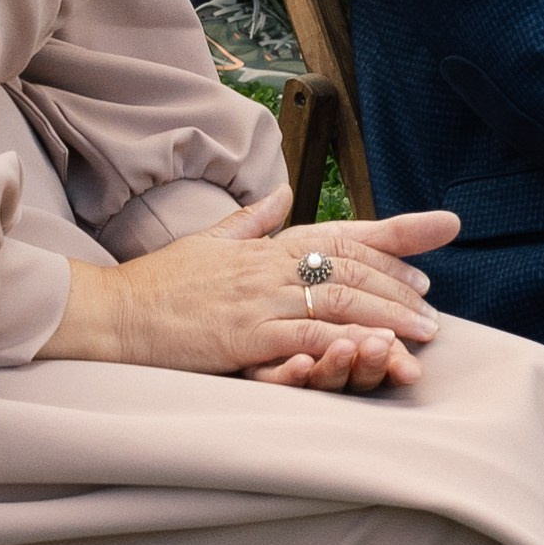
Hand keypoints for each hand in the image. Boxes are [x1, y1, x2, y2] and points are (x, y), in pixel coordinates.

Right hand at [41, 184, 459, 389]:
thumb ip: (252, 220)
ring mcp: (257, 299)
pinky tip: (372, 350)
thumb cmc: (157, 284)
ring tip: (420, 337)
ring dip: (386, 318)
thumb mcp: (208, 242)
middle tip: (431, 307)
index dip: (389, 243)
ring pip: (338, 301)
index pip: (341, 236)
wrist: (112, 313)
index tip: (428, 251)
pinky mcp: (244, 336)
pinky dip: (344, 341)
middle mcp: (268, 267)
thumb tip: (282, 194)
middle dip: (397, 286)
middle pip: (350, 269)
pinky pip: (306, 335)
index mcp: (265, 246)